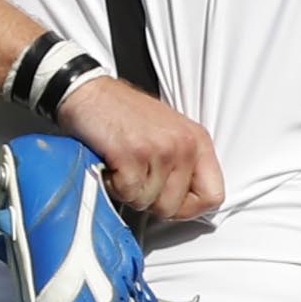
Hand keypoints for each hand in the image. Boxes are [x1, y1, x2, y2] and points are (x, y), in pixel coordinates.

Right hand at [62, 73, 222, 224]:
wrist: (88, 93)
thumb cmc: (122, 114)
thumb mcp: (167, 134)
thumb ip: (183, 167)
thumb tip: (187, 205)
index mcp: (198, 141)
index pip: (213, 196)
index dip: (188, 208)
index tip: (170, 203)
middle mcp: (184, 144)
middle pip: (175, 207)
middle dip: (150, 201)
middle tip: (136, 178)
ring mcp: (160, 148)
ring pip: (149, 202)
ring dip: (128, 191)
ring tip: (122, 166)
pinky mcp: (133, 153)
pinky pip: (128, 193)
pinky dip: (113, 185)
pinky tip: (111, 165)